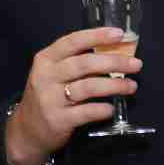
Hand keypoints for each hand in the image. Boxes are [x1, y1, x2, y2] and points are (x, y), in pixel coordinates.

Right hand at [5, 26, 141, 164]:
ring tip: (131, 86)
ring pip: (88, 87)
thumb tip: (113, 52)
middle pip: (84, 64)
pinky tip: (111, 108)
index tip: (119, 34)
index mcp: (46, 59)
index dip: (97, 36)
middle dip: (114, 62)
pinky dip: (102, 109)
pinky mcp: (58, 119)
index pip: (73, 41)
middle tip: (135, 64)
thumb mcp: (52, 74)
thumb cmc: (47, 96)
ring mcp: (50, 99)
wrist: (28, 130)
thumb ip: (76, 62)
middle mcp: (46, 76)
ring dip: (114, 86)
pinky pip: (86, 112)